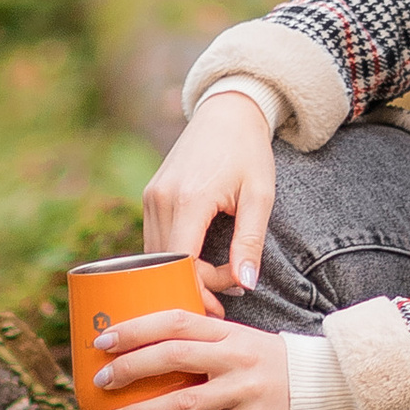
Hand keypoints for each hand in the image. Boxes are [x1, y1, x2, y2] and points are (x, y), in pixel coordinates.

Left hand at [90, 302, 290, 409]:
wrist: (319, 382)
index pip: (176, 320)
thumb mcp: (237, 338)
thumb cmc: (264, 360)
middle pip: (174, 357)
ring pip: (184, 402)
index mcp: (226, 331)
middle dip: (131, 368)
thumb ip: (200, 341)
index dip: (137, 329)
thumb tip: (142, 348)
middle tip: (102, 380)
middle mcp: (233, 356)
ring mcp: (242, 389)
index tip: (103, 340)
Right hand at [141, 86, 277, 298]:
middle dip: (196, 286)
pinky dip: (175, 259)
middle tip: (230, 290)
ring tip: (221, 275)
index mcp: (188, 199)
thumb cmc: (248, 151)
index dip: (201, 290)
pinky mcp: (149, 196)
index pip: (182, 264)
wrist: (228, 111)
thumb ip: (250, 241)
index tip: (229, 298)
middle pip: (166, 265)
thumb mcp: (260, 196)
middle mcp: (160, 199)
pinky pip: (155, 241)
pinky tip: (202, 261)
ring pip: (157, 257)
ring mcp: (150, 197)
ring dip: (185, 273)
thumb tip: (246, 285)